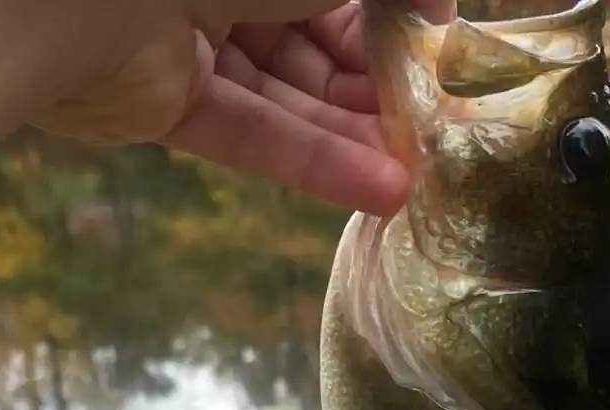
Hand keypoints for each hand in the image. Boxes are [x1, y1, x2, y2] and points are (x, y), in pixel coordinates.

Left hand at [33, 1, 408, 216]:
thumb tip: (443, 5)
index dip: (391, 15)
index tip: (441, 50)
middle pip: (317, 37)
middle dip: (379, 81)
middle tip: (437, 122)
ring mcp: (189, 36)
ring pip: (290, 92)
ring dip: (358, 133)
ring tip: (422, 171)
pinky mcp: (166, 102)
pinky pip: (253, 133)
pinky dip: (316, 164)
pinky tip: (382, 190)